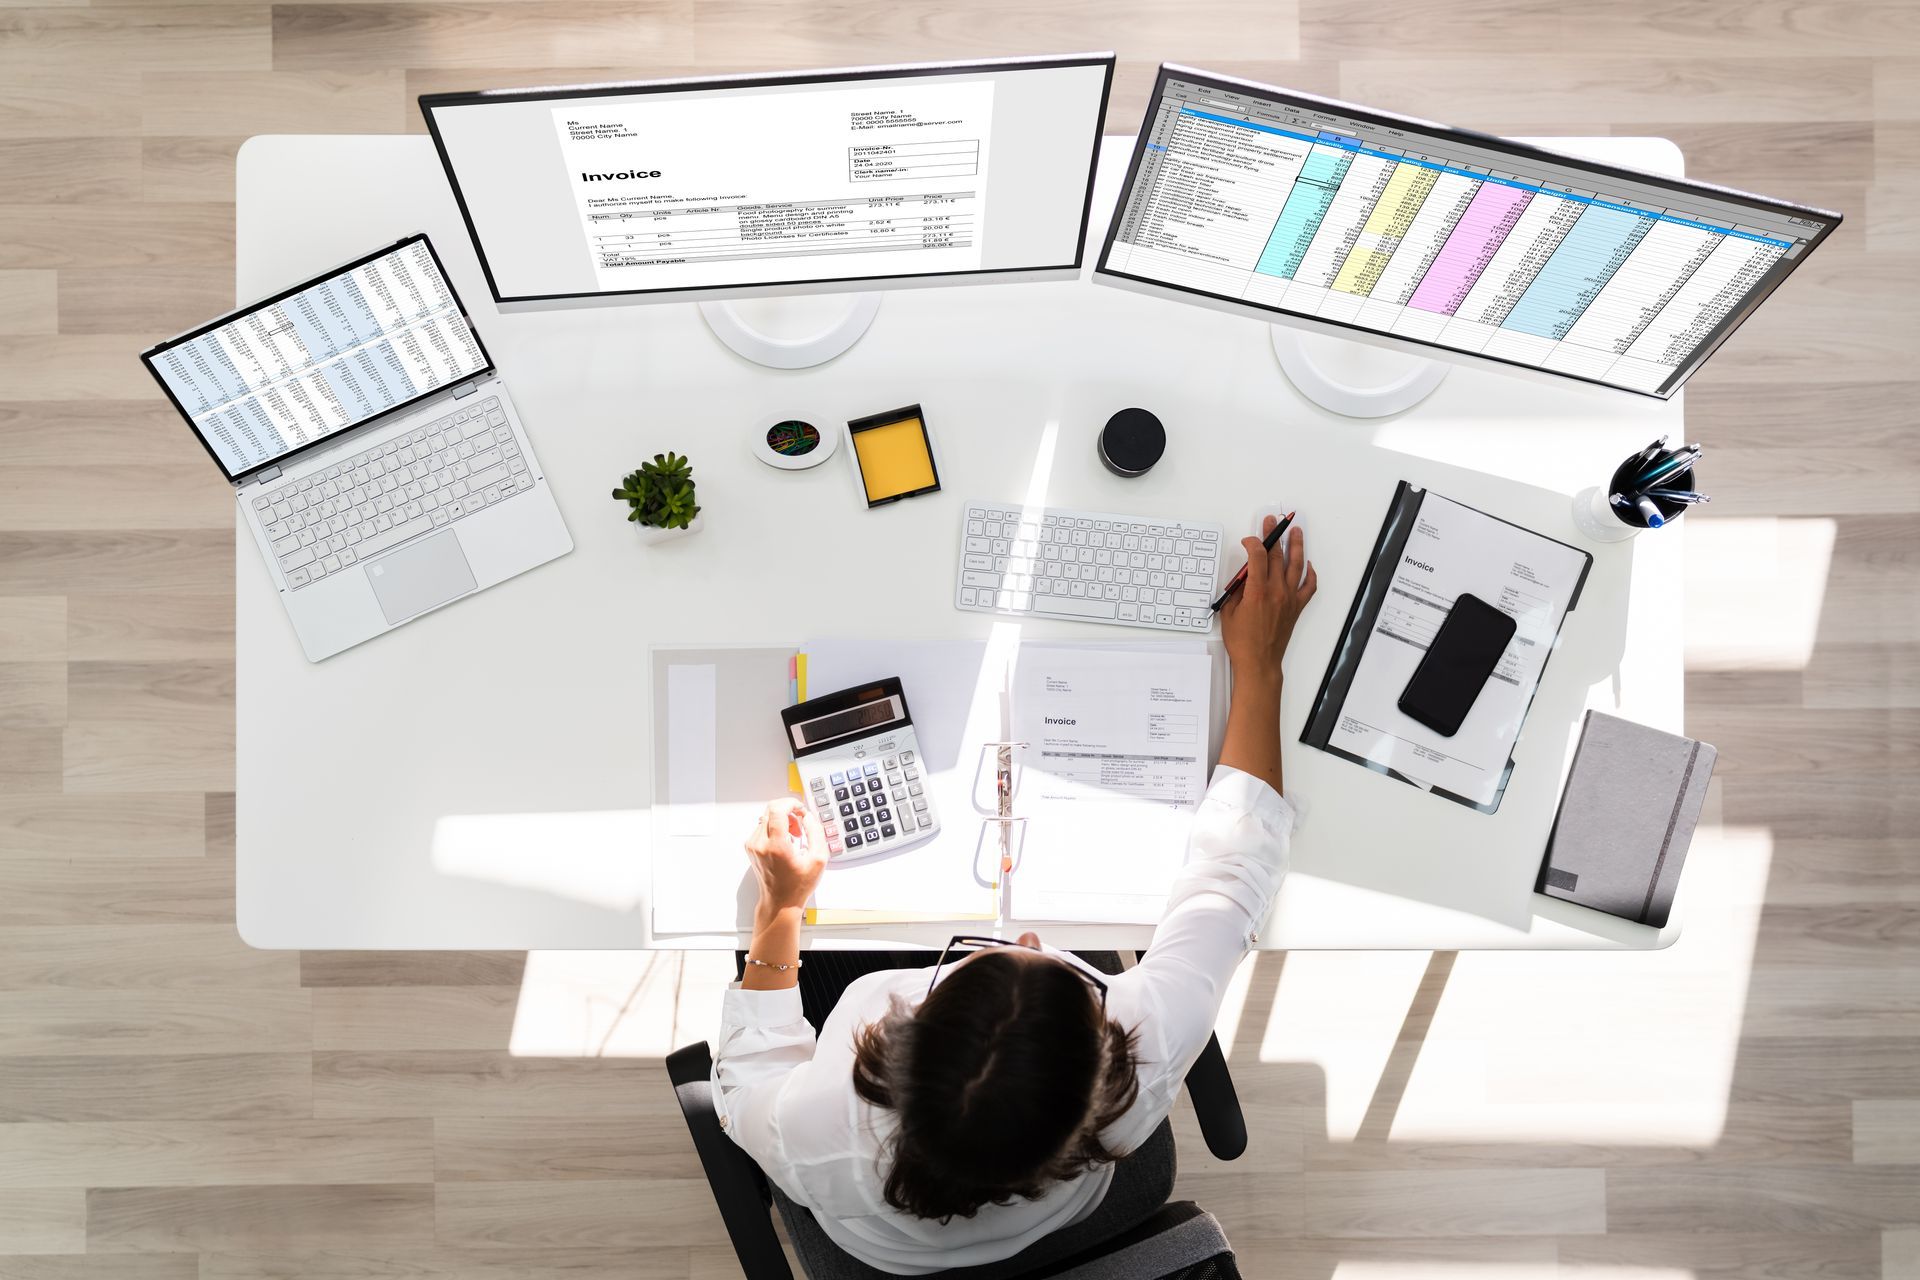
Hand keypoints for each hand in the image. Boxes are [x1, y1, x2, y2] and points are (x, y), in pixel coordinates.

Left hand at [744, 797, 828, 915]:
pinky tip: (785, 841)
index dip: (791, 804)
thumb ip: (816, 833)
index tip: (801, 809)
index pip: (777, 809)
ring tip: (795, 836)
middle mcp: (760, 844)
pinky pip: (762, 826)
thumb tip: (809, 817)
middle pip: (771, 810)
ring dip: (783, 820)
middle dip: (789, 811)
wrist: (780, 902)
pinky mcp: (751, 847)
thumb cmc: (797, 886)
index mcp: (776, 846)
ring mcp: (753, 845)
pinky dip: (775, 828)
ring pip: (767, 817)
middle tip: (800, 824)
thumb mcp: (818, 860)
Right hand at [1220, 517, 1316, 694]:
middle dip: (1273, 536)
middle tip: (1272, 522)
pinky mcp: (1296, 607)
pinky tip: (1308, 564)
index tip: (1248, 540)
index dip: (1253, 543)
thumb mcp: (1229, 611)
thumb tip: (1245, 576)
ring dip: (1296, 546)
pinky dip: (1310, 573)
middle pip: (1278, 556)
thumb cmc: (1242, 641)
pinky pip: (1309, 586)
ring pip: (1296, 565)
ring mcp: (1289, 598)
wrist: (1259, 662)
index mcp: (1257, 592)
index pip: (1258, 557)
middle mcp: (1276, 592)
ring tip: (1296, 531)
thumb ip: (1237, 590)